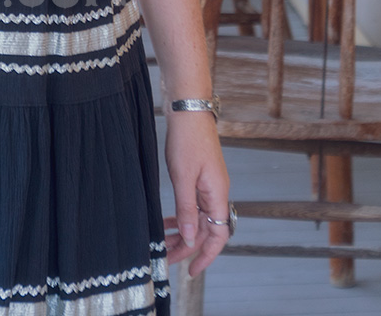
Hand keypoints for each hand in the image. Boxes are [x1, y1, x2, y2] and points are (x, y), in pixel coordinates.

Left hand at [163, 112, 230, 277]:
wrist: (189, 109)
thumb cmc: (188, 139)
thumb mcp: (183, 177)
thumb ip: (187, 209)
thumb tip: (190, 238)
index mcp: (218, 194)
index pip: (218, 236)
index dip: (206, 256)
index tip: (191, 270)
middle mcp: (217, 192)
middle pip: (205, 230)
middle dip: (186, 247)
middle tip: (166, 259)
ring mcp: (209, 185)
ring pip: (198, 218)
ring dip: (182, 232)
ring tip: (162, 242)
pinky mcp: (200, 177)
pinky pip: (193, 205)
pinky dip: (181, 215)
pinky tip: (167, 221)